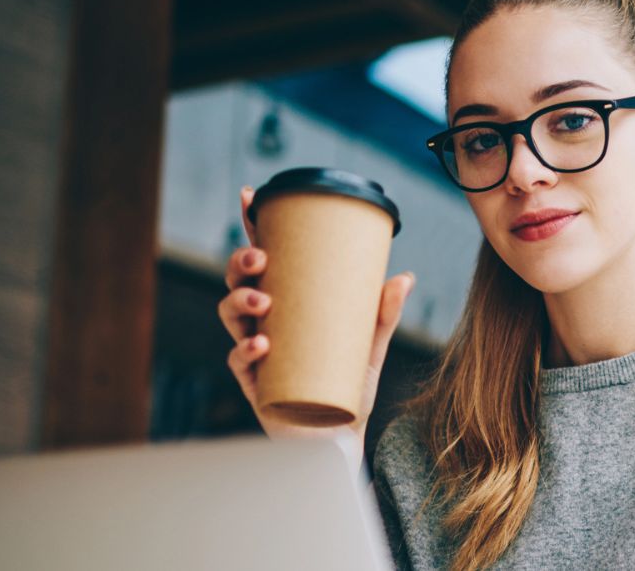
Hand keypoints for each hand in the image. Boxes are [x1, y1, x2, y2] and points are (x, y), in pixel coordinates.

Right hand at [217, 185, 415, 465]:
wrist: (340, 437)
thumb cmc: (347, 385)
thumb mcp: (369, 344)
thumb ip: (383, 312)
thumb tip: (405, 276)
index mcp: (286, 302)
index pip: (264, 258)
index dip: (252, 226)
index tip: (250, 196)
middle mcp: (263, 322)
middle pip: (238, 280)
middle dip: (241, 263)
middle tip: (259, 259)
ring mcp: (254, 350)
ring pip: (229, 314)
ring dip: (239, 300)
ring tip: (262, 301)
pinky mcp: (253, 383)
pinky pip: (239, 360)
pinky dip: (247, 349)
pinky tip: (262, 344)